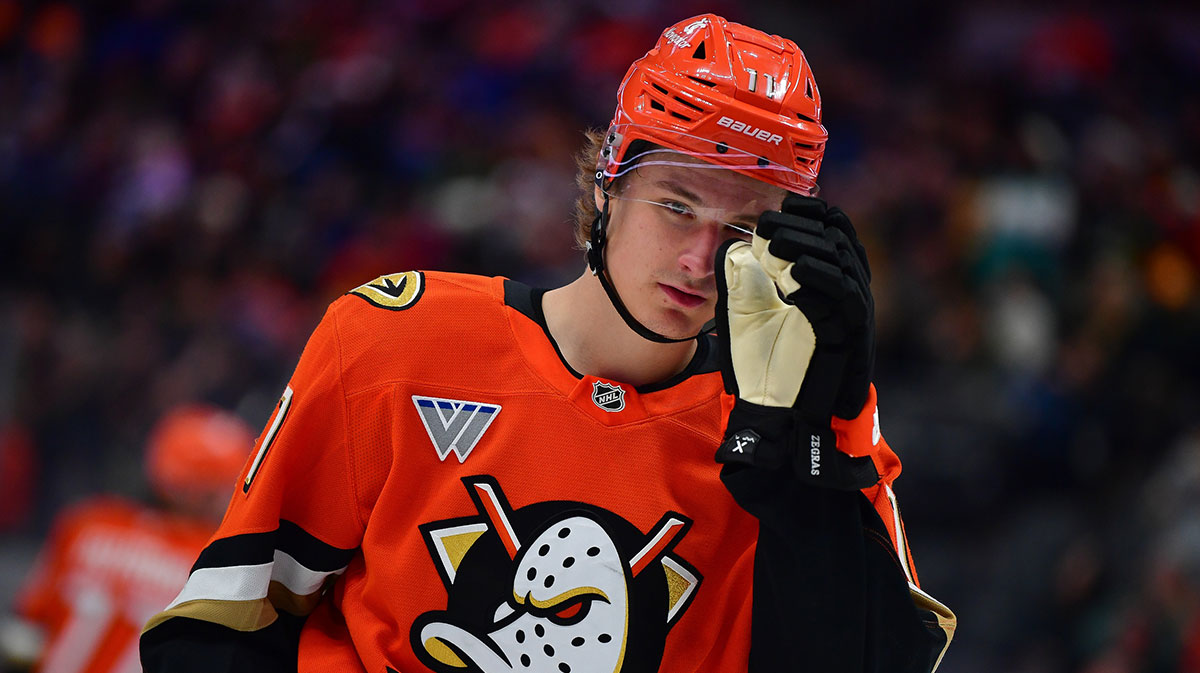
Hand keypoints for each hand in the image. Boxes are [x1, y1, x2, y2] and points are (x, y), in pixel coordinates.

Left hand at [714, 196, 877, 488]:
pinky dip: (821, 282)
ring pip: (845, 267)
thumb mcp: (745, 317)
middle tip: (768, 224)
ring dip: (808, 249)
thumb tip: (735, 244)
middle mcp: (846, 298)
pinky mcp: (851, 340)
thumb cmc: (763, 371)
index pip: (832, 237)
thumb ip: (742, 281)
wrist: (774, 419)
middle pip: (841, 244)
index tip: (781, 206)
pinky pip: (846, 302)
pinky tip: (792, 273)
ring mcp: (852, 320)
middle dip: (805, 228)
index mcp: (826, 288)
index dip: (812, 216)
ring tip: (772, 243)